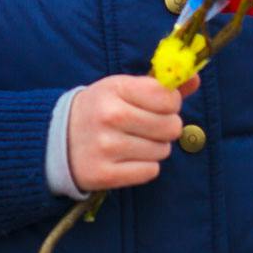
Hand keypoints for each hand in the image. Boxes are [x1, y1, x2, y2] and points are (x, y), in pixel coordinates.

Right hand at [66, 73, 199, 192]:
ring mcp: (106, 146)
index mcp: (114, 88)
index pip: (167, 97)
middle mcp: (110, 116)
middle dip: (165, 127)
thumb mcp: (122, 88)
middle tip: (146, 126)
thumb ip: (160, 85)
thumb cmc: (99, 109)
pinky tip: (126, 158)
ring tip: (133, 142)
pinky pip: (150, 171)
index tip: (158, 105)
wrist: (57, 137)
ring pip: (162, 150)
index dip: (170, 103)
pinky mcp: (105, 174)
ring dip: (154, 148)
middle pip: (171, 126)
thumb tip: (195, 78)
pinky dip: (144, 166)